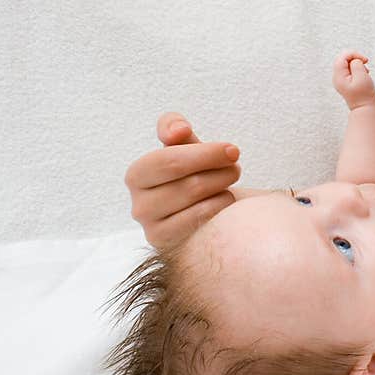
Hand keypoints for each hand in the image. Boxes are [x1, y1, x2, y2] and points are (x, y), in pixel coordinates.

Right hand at [124, 112, 241, 247]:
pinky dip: (219, 206)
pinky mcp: (169, 245)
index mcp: (137, 175)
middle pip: (186, 182)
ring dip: (222, 184)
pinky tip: (225, 199)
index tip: (232, 150)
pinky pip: (200, 220)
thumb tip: (177, 131)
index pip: (169, 161)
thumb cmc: (194, 174)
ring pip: (195, 200)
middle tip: (236, 165)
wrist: (207, 212)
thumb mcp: (184, 146)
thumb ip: (175, 128)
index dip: (204, 154)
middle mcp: (139, 205)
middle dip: (217, 170)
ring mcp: (152, 229)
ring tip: (231, 178)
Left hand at [332, 51, 374, 109]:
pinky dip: (357, 69)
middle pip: (343, 59)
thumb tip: (354, 60)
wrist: (365, 109)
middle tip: (365, 66)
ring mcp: (340, 80)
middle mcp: (337, 78)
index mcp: (338, 77)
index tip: (365, 60)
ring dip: (357, 65)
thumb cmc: (365, 95)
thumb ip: (356, 64)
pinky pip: (349, 70)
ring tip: (365, 73)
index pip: (342, 57)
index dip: (354, 54)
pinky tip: (363, 75)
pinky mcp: (345, 82)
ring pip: (347, 64)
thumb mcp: (362, 77)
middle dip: (356, 59)